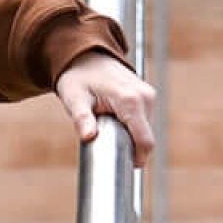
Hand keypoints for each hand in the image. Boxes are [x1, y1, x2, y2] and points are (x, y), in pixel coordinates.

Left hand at [54, 51, 157, 166]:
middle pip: (146, 137)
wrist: (86, 55)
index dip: (137, 159)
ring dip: (130, 136)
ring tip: (108, 128)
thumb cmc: (77, 77)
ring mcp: (148, 95)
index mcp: (130, 101)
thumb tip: (88, 136)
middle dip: (129, 147)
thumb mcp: (74, 98)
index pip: (145, 141)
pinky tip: (115, 121)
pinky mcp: (147, 96)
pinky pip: (144, 121)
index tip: (123, 168)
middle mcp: (144, 97)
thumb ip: (81, 118)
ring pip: (146, 130)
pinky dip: (132, 127)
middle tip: (104, 142)